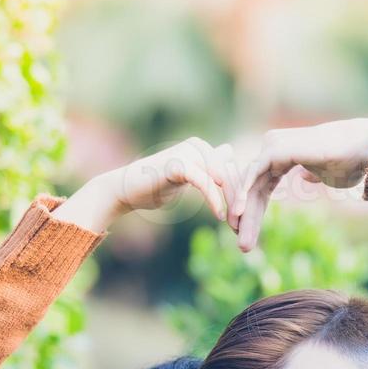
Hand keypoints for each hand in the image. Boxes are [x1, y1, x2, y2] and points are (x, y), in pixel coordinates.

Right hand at [52, 137, 237, 233]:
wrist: (125, 190)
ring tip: (232, 221)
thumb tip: (227, 154)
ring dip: (228, 200)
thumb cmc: (155, 186)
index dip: (239, 191)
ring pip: (220, 176)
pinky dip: (213, 198)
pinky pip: (203, 181)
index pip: (233, 167)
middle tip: (241, 223)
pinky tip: (218, 214)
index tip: (242, 215)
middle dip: (237, 198)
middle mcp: (197, 145)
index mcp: (202, 148)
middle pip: (230, 171)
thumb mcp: (187, 178)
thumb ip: (207, 169)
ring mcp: (186, 152)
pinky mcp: (177, 164)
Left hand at [233, 117, 367, 251]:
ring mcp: (273, 146)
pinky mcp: (275, 148)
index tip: (249, 237)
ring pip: (250, 184)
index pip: (262, 189)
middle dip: (247, 219)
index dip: (255, 213)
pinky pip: (253, 174)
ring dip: (244, 214)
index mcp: (283, 156)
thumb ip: (311, 175)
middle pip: (254, 189)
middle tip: (243, 247)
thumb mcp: (324, 175)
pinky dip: (244, 195)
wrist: (364, 151)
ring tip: (242, 240)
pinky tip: (239, 215)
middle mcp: (274, 149)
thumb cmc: (350, 162)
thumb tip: (304, 178)